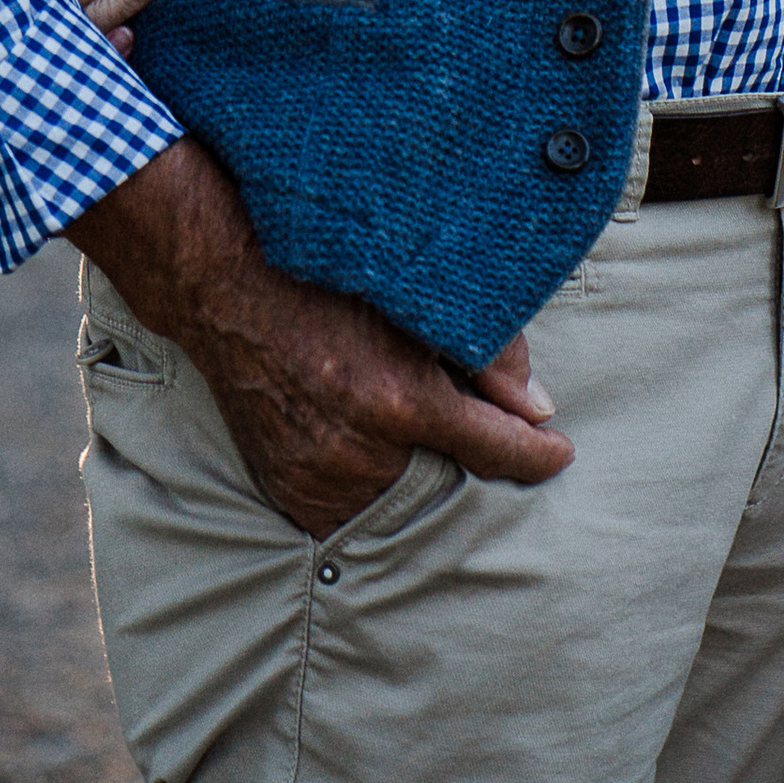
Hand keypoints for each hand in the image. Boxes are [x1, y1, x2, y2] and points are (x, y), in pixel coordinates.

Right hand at [72, 138, 573, 535]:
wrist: (226, 288)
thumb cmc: (326, 275)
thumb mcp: (416, 297)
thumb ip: (488, 355)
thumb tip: (537, 409)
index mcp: (399, 402)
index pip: (498, 451)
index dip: (537, 455)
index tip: (557, 451)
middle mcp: (360, 454)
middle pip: (451, 480)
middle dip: (469, 457)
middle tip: (473, 423)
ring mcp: (318, 479)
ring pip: (399, 499)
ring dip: (416, 473)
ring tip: (407, 423)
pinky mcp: (288, 491)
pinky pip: (347, 507)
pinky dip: (366, 484)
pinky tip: (367, 445)